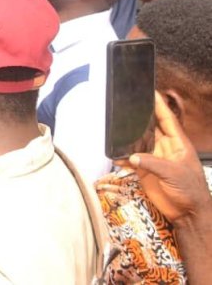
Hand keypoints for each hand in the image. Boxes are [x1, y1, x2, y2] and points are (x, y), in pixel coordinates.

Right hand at [117, 93, 211, 224]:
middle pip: (151, 127)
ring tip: (115, 126)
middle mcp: (164, 148)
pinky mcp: (146, 171)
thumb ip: (152, 163)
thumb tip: (132, 157)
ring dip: (129, 137)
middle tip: (126, 105)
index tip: (150, 91)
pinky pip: (132, 160)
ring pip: (139, 142)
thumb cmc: (189, 190)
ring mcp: (155, 159)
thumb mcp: (174, 173)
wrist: (189, 214)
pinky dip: (123, 158)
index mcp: (177, 144)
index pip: (167, 119)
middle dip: (140, 117)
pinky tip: (114, 155)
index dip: (159, 105)